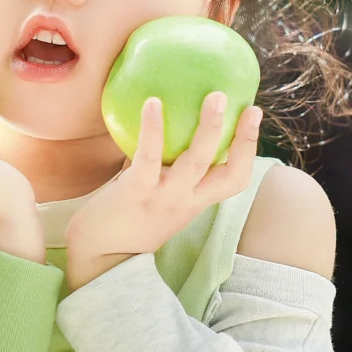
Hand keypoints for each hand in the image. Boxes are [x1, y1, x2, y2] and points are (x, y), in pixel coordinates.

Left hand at [65, 92, 263, 268]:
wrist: (97, 253)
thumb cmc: (125, 217)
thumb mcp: (157, 195)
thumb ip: (165, 166)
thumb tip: (165, 119)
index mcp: (195, 201)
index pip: (235, 179)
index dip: (249, 147)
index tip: (253, 113)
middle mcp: (187, 201)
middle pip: (228, 173)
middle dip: (243, 139)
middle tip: (251, 106)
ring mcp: (164, 198)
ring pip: (197, 162)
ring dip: (209, 129)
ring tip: (214, 98)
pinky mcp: (137, 192)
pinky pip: (149, 157)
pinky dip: (153, 129)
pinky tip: (152, 103)